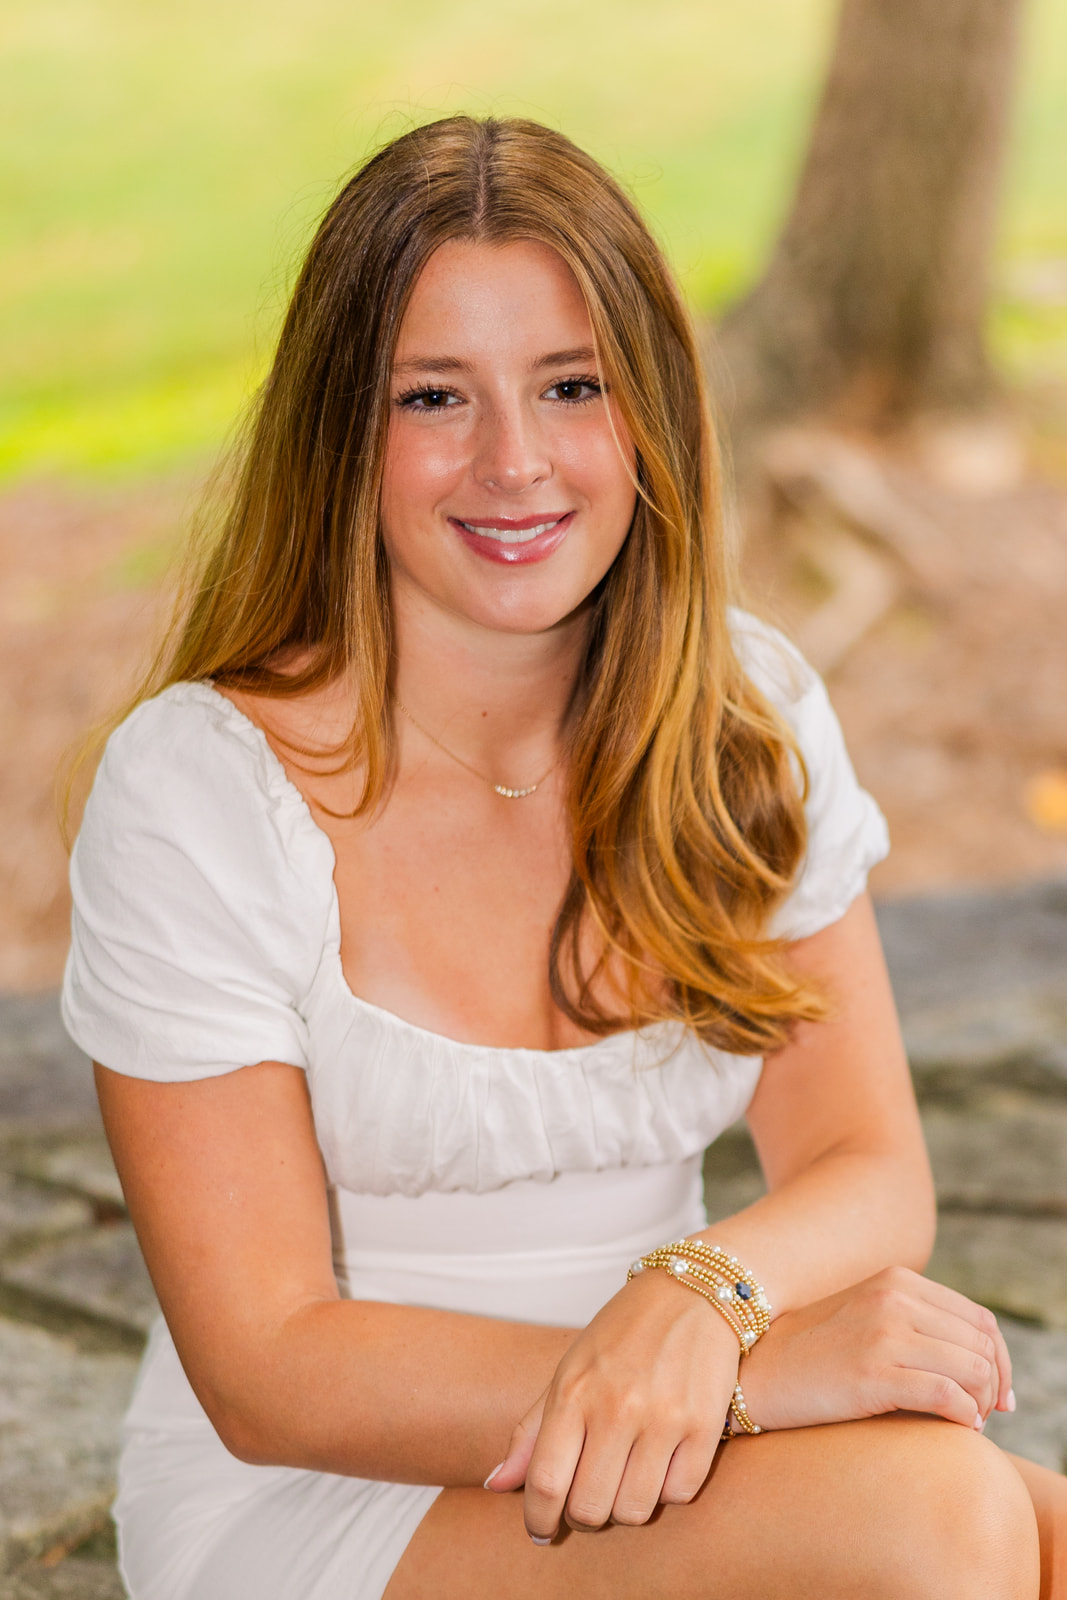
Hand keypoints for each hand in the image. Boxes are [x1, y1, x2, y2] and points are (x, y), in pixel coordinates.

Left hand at [485, 1268, 739, 1540]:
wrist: (692, 1292)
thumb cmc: (620, 1334)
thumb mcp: (567, 1370)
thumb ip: (531, 1430)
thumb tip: (495, 1485)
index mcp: (573, 1391)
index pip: (545, 1482)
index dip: (538, 1519)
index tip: (541, 1531)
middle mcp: (616, 1407)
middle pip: (589, 1507)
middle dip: (583, 1515)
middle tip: (589, 1497)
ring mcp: (663, 1418)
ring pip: (633, 1510)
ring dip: (625, 1506)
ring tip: (626, 1477)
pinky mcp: (704, 1426)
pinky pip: (678, 1494)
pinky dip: (666, 1490)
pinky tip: (661, 1462)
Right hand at [739, 1266, 1013, 1433]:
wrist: (757, 1372)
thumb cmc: (816, 1354)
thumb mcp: (868, 1318)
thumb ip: (914, 1322)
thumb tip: (979, 1361)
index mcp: (897, 1280)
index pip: (979, 1320)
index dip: (1000, 1360)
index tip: (999, 1393)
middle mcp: (894, 1297)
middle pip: (981, 1345)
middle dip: (994, 1385)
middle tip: (986, 1413)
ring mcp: (883, 1333)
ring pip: (973, 1370)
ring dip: (981, 1403)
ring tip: (969, 1421)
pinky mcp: (873, 1374)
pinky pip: (947, 1396)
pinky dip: (964, 1416)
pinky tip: (957, 1427)